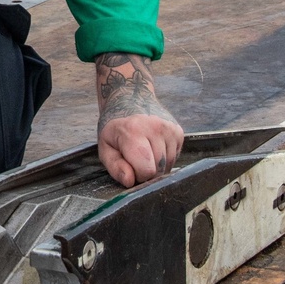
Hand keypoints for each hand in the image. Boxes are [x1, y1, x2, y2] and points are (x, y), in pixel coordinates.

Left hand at [94, 52, 183, 188]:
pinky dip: (165, 158)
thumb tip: (130, 181)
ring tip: (144, 151)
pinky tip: (154, 147)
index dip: (137, 176)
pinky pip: (175, 158)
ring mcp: (170, 128)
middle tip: (135, 158)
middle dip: (146, 171)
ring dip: (156, 166)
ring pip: (168, 166)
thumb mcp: (105, 147)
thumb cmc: (116, 129)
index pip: (147, 170)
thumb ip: (116, 167)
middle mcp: (156, 127)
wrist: (129, 101)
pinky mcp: (179, 131)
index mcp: (134, 130)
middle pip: (158, 170)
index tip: (129, 166)